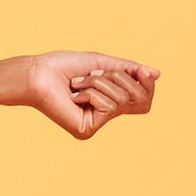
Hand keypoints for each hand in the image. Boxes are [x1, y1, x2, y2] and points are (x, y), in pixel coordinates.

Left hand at [23, 51, 161, 138]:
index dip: (147, 84)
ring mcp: (95, 125)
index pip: (144, 99)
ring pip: (121, 99)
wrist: (39, 72)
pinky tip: (74, 94)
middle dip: (119, 78)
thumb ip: (130, 70)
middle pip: (139, 98)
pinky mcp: (86, 131)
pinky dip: (92, 92)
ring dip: (100, 83)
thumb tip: (157, 74)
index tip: (140, 71)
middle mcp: (105, 115)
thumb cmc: (66, 66)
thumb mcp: (105, 64)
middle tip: (94, 75)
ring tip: (78, 84)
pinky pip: (108, 106)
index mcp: (111, 101)